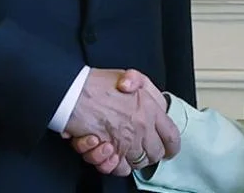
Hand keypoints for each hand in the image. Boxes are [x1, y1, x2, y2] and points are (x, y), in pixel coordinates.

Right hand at [63, 68, 178, 175]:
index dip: (171, 146)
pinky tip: (104, 150)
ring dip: (127, 158)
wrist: (72, 91)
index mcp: (151, 108)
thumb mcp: (127, 76)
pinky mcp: (110, 150)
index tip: (167, 150)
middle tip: (136, 147)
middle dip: (147, 154)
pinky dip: (112, 164)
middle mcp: (142, 126)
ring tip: (114, 146)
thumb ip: (142, 86)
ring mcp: (127, 140)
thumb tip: (147, 98)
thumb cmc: (96, 83)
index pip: (172, 136)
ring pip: (137, 162)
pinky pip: (118, 168)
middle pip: (155, 153)